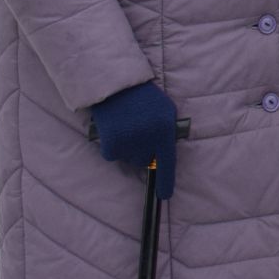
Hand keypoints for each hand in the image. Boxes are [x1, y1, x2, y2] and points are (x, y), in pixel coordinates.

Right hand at [89, 81, 179, 199]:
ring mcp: (129, 143)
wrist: (115, 84)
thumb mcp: (165, 110)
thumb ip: (166, 131)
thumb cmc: (144, 96)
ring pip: (128, 158)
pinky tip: (114, 129)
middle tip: (138, 130)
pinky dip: (113, 146)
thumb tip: (162, 155)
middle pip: (145, 161)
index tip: (164, 195)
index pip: (167, 162)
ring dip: (128, 147)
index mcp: (164, 130)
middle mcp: (148, 140)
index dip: (166, 181)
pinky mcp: (111, 145)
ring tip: (126, 124)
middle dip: (143, 151)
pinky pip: (113, 155)